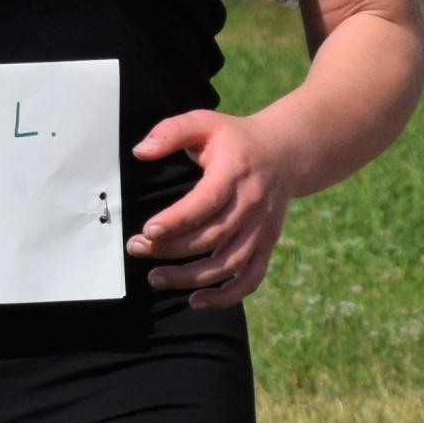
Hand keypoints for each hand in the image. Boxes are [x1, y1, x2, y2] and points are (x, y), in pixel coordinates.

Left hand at [126, 111, 294, 307]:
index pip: (205, 202)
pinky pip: (251, 278)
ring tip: (156, 278)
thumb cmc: (235, 138)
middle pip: (212, 237)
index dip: (177, 220)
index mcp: (235, 173)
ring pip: (228, 263)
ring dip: (191, 277)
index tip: (147, 230)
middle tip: (136, 249)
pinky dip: (227, 296)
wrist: (287, 152)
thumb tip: (140, 152)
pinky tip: (196, 300)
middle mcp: (252, 204)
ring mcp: (262, 228)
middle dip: (170, 249)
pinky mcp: (267, 244)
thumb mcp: (204, 122)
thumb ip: (170, 132)